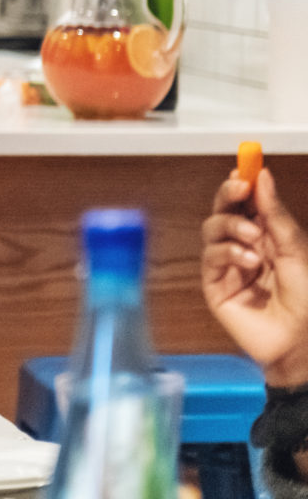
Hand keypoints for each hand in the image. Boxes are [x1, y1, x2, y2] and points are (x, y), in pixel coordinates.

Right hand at [202, 167, 307, 385]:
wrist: (301, 341)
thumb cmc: (306, 301)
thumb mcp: (296, 250)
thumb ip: (276, 214)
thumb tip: (262, 177)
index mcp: (267, 236)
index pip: (247, 203)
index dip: (243, 184)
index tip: (246, 167)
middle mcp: (244, 246)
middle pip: (224, 210)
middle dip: (229, 195)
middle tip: (239, 188)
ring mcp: (228, 265)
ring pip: (212, 228)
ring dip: (232, 226)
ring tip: (253, 239)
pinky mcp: (215, 284)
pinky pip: (211, 256)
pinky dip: (228, 252)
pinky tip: (248, 261)